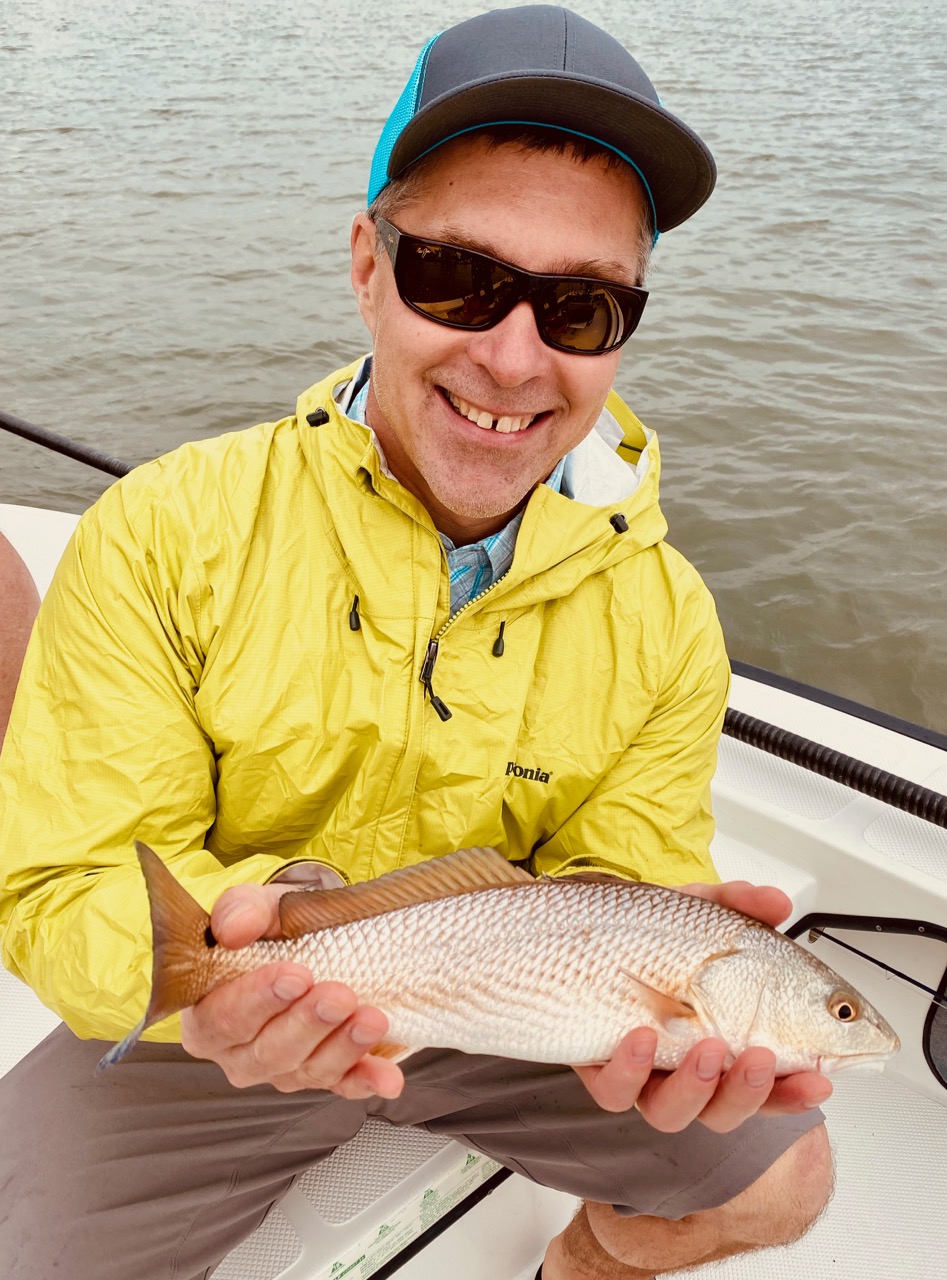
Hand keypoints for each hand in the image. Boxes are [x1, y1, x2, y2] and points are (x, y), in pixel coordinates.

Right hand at [179, 881, 404, 1097]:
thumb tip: (234, 929)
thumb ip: (240, 910)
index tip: (296, 975)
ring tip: (371, 1020)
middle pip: (268, 1052)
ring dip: (343, 1047)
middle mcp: (238, 1054)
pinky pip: (343, 1085)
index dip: (259, 1000)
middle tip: (339, 996)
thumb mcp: (256, 907)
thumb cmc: (270, 928)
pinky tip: (388, 1078)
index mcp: (206, 1017)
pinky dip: (367, 1080)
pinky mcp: (321, 1074)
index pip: (223, 1019)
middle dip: (307, 1024)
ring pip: (307, 1071)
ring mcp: (281, 1070)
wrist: (307, 938)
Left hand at [572, 880, 833, 1130]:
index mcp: (724, 1040)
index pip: (769, 1084)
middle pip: (724, 1111)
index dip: (795, 1091)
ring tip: (706, 1046)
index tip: (820, 1079)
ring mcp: (643, 1072)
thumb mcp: (700, 911)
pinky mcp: (600, 1067)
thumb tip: (775, 902)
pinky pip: (614, 1089)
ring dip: (696, 1085)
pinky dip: (630, 1070)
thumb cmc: (650, 932)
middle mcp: (685, 1066)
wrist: (584, 927)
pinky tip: (642, 1037)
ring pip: (672, 1112)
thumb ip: (739, 905)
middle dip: (748, 1092)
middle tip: (760, 1058)